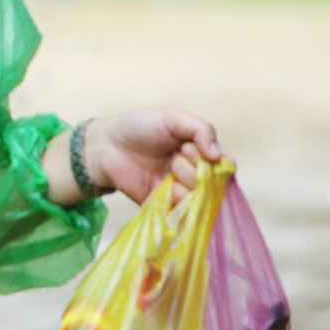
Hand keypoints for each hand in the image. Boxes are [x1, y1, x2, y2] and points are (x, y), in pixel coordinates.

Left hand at [83, 108, 223, 203]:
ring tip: (170, 167)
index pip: (226, 165)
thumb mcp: (173, 118)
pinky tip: (169, 187)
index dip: (218, 161)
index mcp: (199, 153)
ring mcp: (178, 190)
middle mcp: (193, 173)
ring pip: (201, 197)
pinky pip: (182, 212)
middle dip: (197, 166)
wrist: (103, 144)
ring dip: (188, 180)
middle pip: (214, 182)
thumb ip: (201, 130)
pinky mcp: (163, 205)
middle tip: (177, 154)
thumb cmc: (138, 126)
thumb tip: (219, 156)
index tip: (198, 150)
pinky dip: (180, 199)